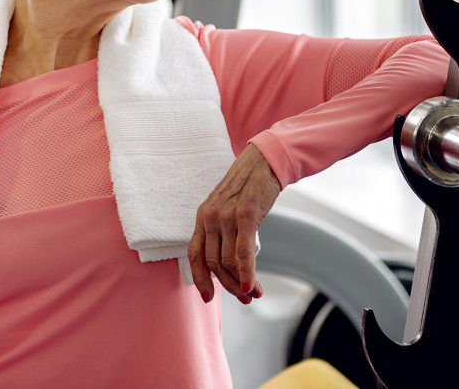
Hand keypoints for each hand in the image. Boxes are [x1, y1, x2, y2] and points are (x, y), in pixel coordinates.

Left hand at [188, 143, 280, 304]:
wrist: (264, 161)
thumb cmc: (249, 187)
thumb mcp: (228, 207)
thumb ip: (224, 230)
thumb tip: (230, 263)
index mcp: (203, 216)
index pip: (195, 254)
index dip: (200, 278)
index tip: (208, 297)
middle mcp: (211, 217)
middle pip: (214, 263)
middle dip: (228, 285)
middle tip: (244, 298)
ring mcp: (227, 216)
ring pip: (229, 261)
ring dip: (242, 283)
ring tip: (255, 292)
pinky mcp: (246, 215)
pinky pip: (243, 252)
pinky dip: (247, 273)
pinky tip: (252, 287)